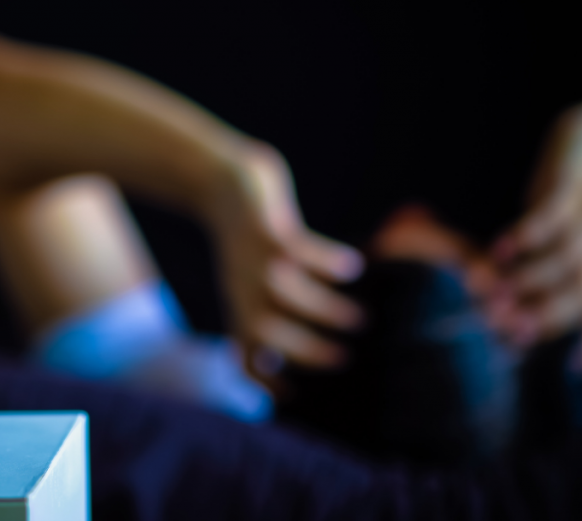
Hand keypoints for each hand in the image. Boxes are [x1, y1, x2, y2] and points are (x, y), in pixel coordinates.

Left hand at [206, 143, 363, 389]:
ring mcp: (252, 258)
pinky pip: (296, 249)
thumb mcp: (256, 277)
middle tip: (345, 360)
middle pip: (264, 332)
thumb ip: (282, 309)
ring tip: (360, 317)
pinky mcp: (264, 226)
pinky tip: (354, 265)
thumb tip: (324, 339)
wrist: (220, 182)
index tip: (300, 398)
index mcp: (240, 306)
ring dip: (323, 309)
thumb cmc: (250, 238)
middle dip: (305, 351)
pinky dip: (325, 260)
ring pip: (284, 293)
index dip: (266, 382)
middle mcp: (243, 288)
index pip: (245, 356)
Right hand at [489, 110, 581, 366]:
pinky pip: (552, 216)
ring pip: (566, 259)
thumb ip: (543, 276)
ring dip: (529, 278)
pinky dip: (527, 235)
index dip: (563, 334)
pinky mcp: (571, 186)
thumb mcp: (565, 241)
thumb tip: (501, 309)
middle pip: (581, 292)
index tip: (520, 347)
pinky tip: (500, 248)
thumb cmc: (572, 199)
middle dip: (540, 313)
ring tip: (492, 289)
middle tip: (499, 322)